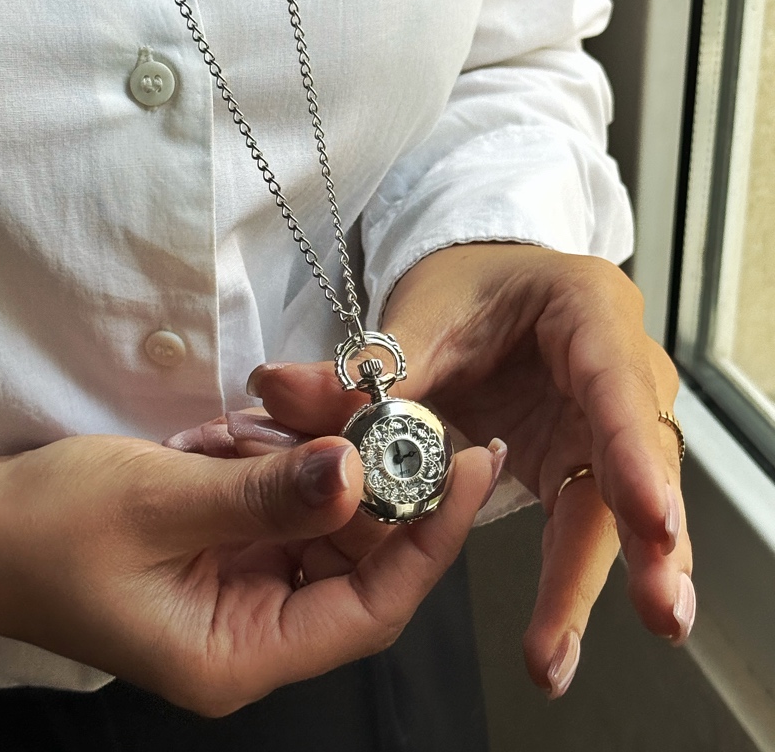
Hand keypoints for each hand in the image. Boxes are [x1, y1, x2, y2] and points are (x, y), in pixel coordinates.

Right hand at [0, 432, 492, 714]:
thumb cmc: (49, 529)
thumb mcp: (158, 503)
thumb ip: (264, 493)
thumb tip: (355, 473)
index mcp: (242, 653)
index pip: (372, 608)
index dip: (431, 538)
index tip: (470, 467)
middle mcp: (258, 630)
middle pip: (362, 562)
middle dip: (378, 485)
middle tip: (384, 413)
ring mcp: (250, 587)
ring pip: (330, 524)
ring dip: (319, 464)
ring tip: (279, 421)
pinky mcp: (237, 549)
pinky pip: (292, 503)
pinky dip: (285, 463)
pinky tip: (247, 435)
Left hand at [247, 243, 693, 697]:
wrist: (488, 286)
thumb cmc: (469, 284)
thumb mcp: (424, 313)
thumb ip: (369, 364)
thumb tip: (278, 389)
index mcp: (586, 312)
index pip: (615, 383)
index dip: (631, 451)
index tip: (649, 521)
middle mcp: (614, 370)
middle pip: (636, 459)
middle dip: (649, 539)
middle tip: (658, 610)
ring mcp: (601, 420)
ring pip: (617, 502)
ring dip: (613, 578)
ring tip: (565, 653)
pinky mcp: (577, 457)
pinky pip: (581, 519)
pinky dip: (571, 576)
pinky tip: (555, 636)